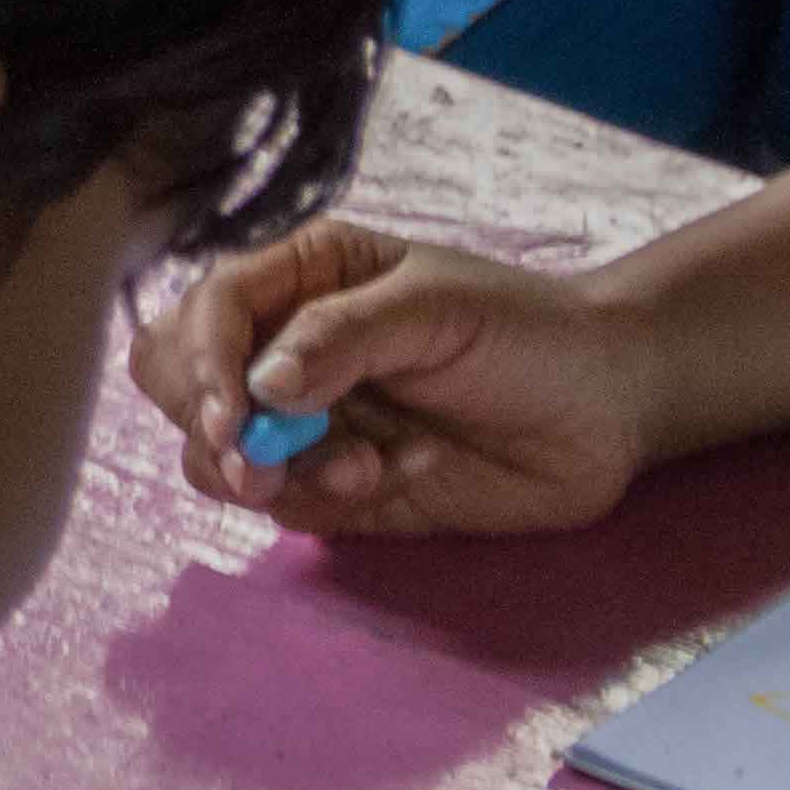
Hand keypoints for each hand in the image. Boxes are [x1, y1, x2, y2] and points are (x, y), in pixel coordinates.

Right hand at [134, 220, 666, 539]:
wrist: (611, 410)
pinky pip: (291, 508)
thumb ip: (340, 338)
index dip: (201, 362)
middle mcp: (283, 350)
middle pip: (178, 386)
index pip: (203, 312)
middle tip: (262, 466)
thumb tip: (258, 387)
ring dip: (277, 476)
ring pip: (218, 459)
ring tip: (364, 470)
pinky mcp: (339, 489)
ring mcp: (307, 424)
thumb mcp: (435, 308)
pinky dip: (336, 502)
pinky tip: (406, 471)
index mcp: (297, 280)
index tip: (232, 416)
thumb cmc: (528, 332)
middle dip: (213, 430)